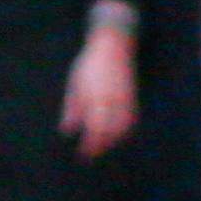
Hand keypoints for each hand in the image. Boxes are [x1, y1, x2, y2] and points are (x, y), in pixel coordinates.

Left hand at [61, 28, 135, 159]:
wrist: (113, 46)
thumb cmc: (89, 65)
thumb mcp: (75, 84)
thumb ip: (72, 108)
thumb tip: (67, 130)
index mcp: (96, 97)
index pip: (95, 128)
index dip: (91, 144)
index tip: (84, 153)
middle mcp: (113, 100)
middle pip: (110, 132)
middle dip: (102, 146)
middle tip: (91, 154)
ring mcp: (125, 99)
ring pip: (124, 128)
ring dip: (114, 140)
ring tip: (103, 146)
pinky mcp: (132, 97)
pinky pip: (131, 119)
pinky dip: (124, 130)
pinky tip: (116, 134)